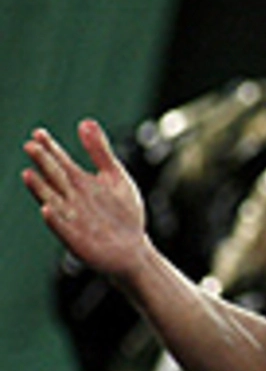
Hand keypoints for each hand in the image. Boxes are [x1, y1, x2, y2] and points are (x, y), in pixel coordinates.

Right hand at [22, 120, 148, 278]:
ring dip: (39, 189)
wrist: (133, 249)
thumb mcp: (115, 177)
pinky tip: (46, 209)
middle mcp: (71, 199)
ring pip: (52, 201)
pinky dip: (54, 220)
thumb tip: (85, 121)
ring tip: (28, 174)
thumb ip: (100, 152)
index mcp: (79, 183)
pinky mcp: (77, 239)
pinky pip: (62, 228)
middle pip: (54, 177)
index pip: (61, 161)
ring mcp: (72, 219)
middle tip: (31, 146)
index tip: (39, 133)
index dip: (51, 148)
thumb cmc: (123, 213)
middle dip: (43, 163)